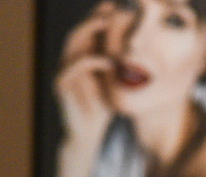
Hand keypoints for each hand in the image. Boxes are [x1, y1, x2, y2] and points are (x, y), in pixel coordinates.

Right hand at [54, 3, 122, 148]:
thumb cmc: (103, 108)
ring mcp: (63, 70)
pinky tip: (110, 61)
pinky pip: (73, 66)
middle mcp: (69, 59)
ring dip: (91, 32)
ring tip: (109, 25)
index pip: (89, 30)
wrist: (87, 135)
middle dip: (95, 18)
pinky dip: (91, 61)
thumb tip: (144, 49)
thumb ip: (122, 65)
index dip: (100, 16)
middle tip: (113, 8)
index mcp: (81, 56)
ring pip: (73, 43)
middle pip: (80, 30)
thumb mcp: (117, 83)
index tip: (118, 5)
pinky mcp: (61, 84)